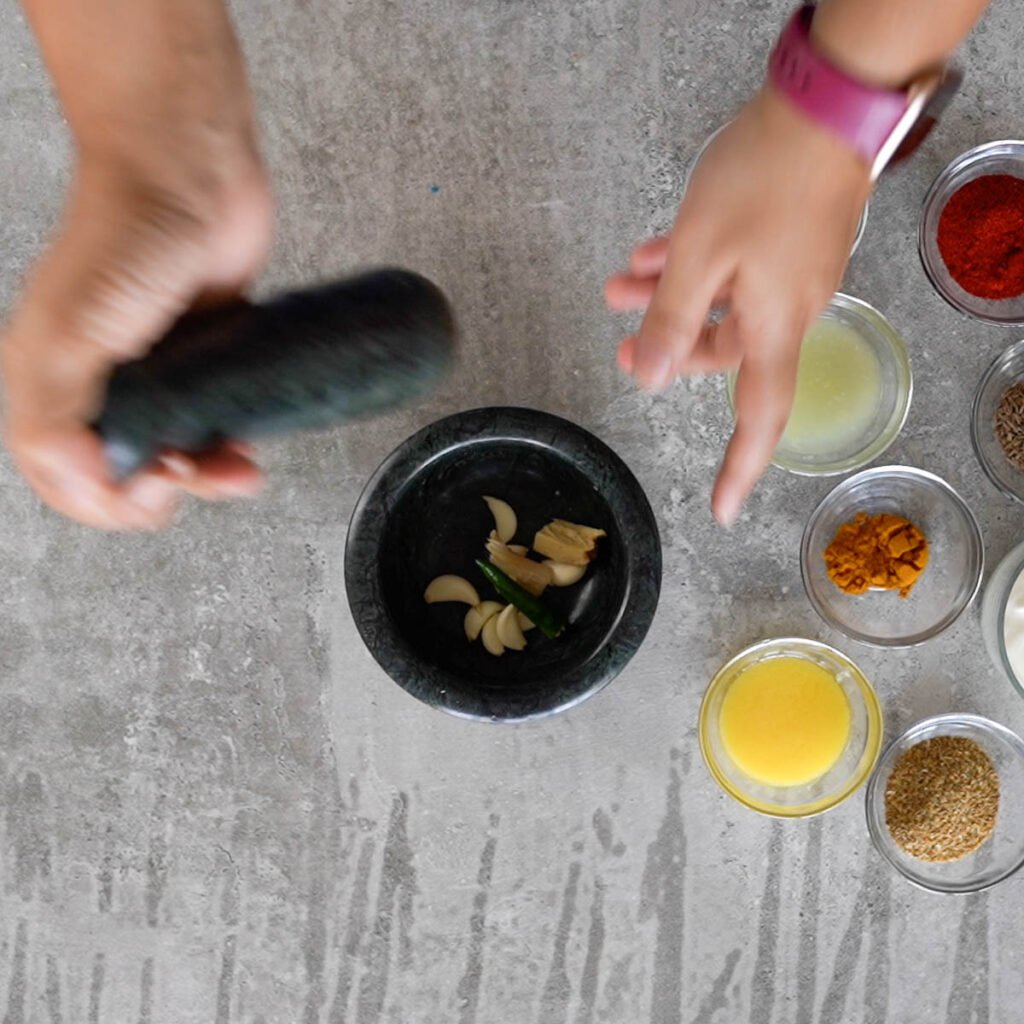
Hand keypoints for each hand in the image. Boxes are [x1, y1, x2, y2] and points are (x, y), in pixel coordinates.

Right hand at [3, 0, 271, 528]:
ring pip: (173, 457)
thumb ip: (59, 415)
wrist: (195, 179)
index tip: (156, 483)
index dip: (111, 501)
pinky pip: (210, 426)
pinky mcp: (200, 366)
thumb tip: (84, 484)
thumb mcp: (71, 332)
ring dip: (205, 478)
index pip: (67, 481)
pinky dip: (227, 446)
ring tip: (234, 469)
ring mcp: (152, 379)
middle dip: (165, 492)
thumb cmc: (128, 235)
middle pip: (125, 477)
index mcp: (49, 387)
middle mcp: (98, 388)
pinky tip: (243, 446)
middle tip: (192, 471)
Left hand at [606, 88, 871, 524]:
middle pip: (725, 352)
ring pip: (720, 303)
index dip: (740, 468)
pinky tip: (653, 253)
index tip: (721, 511)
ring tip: (619, 284)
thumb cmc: (763, 180)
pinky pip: (733, 268)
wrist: (828, 103)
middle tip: (621, 338)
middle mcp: (789, 309)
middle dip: (669, 347)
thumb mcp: (701, 253)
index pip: (760, 417)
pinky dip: (693, 267)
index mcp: (776, 326)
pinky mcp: (787, 237)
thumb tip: (652, 378)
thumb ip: (673, 319)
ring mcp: (790, 271)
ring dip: (669, 297)